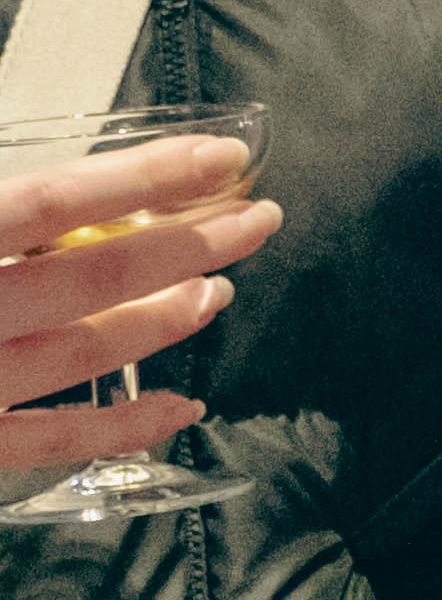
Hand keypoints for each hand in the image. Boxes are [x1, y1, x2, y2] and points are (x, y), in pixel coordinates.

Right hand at [0, 133, 276, 479]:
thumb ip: (3, 207)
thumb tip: (56, 192)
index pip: (56, 200)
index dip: (147, 177)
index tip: (222, 160)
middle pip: (96, 274)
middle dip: (191, 243)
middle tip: (257, 220)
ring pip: (87, 349)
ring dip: (165, 319)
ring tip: (218, 291)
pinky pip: (57, 440)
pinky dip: (127, 425)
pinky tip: (183, 406)